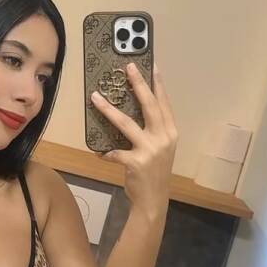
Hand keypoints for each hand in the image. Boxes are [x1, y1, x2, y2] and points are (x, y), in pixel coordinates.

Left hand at [90, 62, 177, 219]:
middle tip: (127, 68)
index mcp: (171, 133)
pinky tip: (98, 152)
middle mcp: (164, 138)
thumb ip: (152, 131)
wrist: (153, 200)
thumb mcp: (160, 149)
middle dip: (138, 84)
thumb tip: (132, 110)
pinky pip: (115, 152)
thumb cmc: (155, 172)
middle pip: (149, 106)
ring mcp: (150, 150)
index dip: (158, 84)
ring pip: (126, 124)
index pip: (164, 103)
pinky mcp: (136, 162)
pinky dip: (105, 152)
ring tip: (95, 97)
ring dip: (108, 110)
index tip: (153, 65)